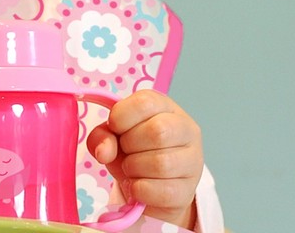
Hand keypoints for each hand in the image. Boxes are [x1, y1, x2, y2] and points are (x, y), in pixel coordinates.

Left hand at [87, 90, 202, 229]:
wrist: (147, 185)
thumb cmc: (131, 149)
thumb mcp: (113, 135)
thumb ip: (102, 136)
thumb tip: (104, 152)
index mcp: (164, 106)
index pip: (145, 102)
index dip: (121, 116)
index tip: (114, 126)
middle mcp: (185, 129)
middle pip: (157, 132)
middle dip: (129, 144)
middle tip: (126, 150)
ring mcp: (192, 161)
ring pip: (161, 163)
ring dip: (134, 168)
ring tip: (131, 168)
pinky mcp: (188, 190)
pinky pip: (163, 192)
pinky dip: (140, 190)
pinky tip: (137, 185)